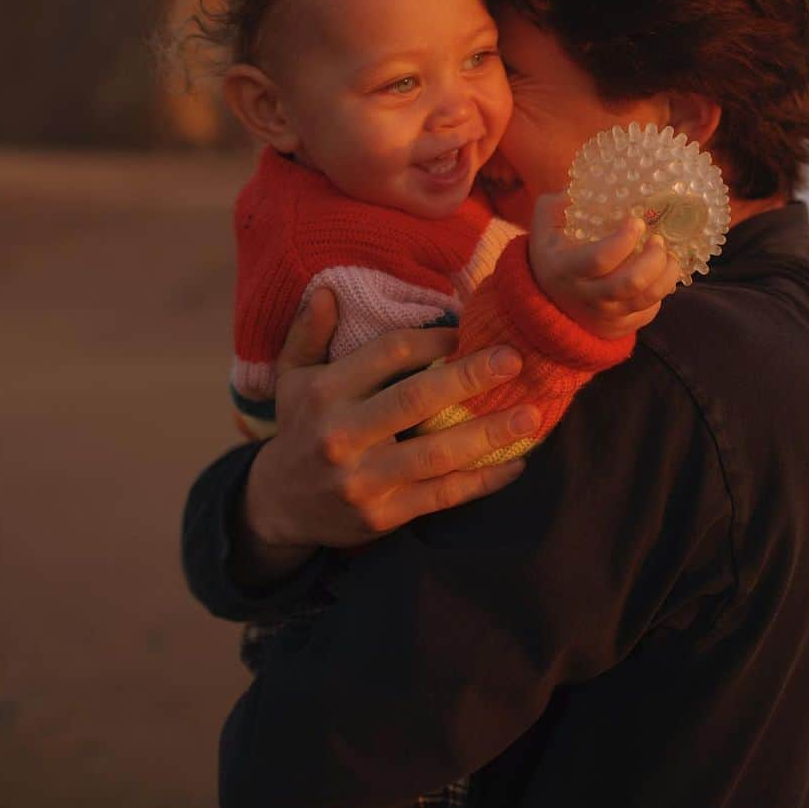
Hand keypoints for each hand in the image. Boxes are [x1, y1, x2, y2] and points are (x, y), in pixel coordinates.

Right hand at [236, 289, 537, 582]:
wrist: (277, 507)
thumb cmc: (298, 429)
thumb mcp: (291, 376)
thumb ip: (309, 333)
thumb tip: (330, 291)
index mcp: (325, 391)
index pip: (389, 354)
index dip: (434, 340)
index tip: (467, 332)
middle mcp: (341, 434)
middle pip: (417, 399)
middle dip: (470, 378)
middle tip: (514, 360)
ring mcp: (363, 479)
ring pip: (437, 453)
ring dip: (489, 433)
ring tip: (532, 416)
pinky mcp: (382, 516)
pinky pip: (442, 495)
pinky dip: (483, 481)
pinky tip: (515, 465)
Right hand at [527, 193, 682, 340]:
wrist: (545, 301)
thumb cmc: (551, 253)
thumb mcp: (545, 225)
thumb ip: (560, 202)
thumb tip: (589, 181)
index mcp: (566, 269)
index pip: (600, 259)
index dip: (623, 240)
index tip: (637, 222)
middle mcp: (586, 296)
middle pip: (630, 283)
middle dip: (654, 258)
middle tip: (659, 239)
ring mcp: (605, 315)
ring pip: (647, 299)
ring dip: (666, 274)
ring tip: (668, 255)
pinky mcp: (620, 326)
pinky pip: (649, 311)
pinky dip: (661, 291)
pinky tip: (659, 273)